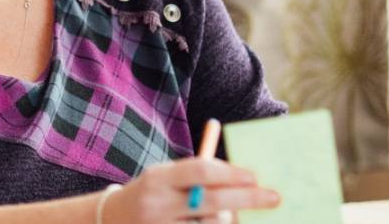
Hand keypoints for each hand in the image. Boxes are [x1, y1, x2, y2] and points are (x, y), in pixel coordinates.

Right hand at [102, 157, 278, 222]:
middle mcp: (157, 204)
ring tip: (231, 215)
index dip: (231, 173)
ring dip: (229, 220)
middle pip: (211, 201)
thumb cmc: (154, 194)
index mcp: (158, 178)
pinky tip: (222, 223)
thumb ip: (200, 173)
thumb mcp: (168, 176)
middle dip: (246, 199)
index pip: (200, 171)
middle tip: (274, 197)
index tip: (255, 176)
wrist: (114, 220)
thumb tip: (245, 173)